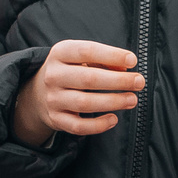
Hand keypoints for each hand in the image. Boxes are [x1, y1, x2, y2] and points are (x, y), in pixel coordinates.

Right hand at [11, 40, 143, 148]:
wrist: (39, 92)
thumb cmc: (70, 70)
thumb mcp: (81, 57)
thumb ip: (104, 60)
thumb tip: (126, 68)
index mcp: (60, 53)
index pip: (87, 51)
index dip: (112, 55)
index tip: (133, 60)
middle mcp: (53, 75)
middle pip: (89, 79)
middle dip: (118, 81)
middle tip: (139, 82)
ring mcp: (53, 99)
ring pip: (85, 103)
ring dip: (113, 102)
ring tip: (132, 100)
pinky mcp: (56, 119)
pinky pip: (78, 126)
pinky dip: (98, 125)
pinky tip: (113, 119)